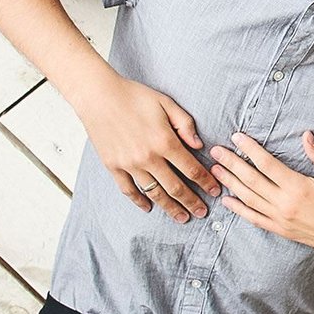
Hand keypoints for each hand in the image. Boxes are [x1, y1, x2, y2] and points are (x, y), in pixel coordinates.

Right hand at [69, 73, 218, 221]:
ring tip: (182, 217)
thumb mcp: (167, 103)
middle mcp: (148, 158)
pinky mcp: (113, 166)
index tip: (215, 192)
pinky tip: (148, 208)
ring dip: (170, 208)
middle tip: (202, 213)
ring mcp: (129, 165)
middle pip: (175, 187)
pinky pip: (128, 190)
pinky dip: (139, 201)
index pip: (192, 169)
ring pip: (154, 193)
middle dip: (192, 202)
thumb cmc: (134, 96)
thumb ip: (185, 125)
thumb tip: (199, 145)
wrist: (98, 96)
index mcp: (165, 142)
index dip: (206, 183)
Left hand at [211, 131, 313, 265]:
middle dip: (232, 164)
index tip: (237, 137)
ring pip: (249, 199)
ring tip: (216, 171)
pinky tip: (228, 201)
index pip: (267, 164)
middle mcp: (285, 204)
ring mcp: (281, 219)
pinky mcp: (282, 230)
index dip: (250, 149)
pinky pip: (255, 219)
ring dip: (230, 184)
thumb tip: (306, 135)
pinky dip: (239, 210)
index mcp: (298, 188)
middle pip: (251, 180)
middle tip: (215, 151)